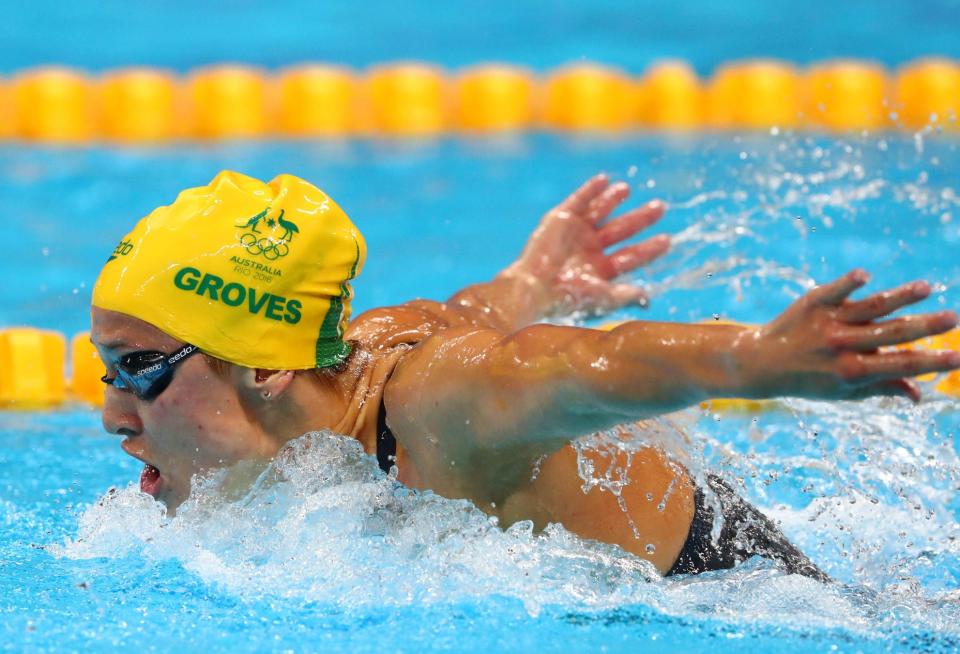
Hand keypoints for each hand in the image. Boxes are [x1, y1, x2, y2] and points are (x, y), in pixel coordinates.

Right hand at [501, 174, 669, 316]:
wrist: (535, 288)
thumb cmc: (568, 298)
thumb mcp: (603, 298)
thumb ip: (627, 295)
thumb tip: (649, 299)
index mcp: (601, 270)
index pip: (631, 255)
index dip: (649, 248)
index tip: (667, 240)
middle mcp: (589, 250)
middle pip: (622, 230)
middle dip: (641, 219)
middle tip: (661, 207)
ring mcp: (575, 233)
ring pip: (600, 212)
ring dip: (614, 199)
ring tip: (627, 188)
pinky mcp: (559, 220)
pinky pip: (578, 200)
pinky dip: (590, 190)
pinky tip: (604, 179)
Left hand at [750, 269, 959, 401]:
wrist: (761, 362)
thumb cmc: (809, 379)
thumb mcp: (843, 392)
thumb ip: (881, 387)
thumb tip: (919, 393)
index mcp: (853, 372)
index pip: (900, 364)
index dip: (931, 362)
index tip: (959, 356)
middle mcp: (842, 346)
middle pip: (891, 334)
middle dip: (925, 326)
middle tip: (954, 317)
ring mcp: (828, 323)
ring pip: (870, 308)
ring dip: (900, 297)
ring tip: (926, 288)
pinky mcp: (813, 303)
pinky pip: (833, 291)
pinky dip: (848, 283)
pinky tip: (865, 276)